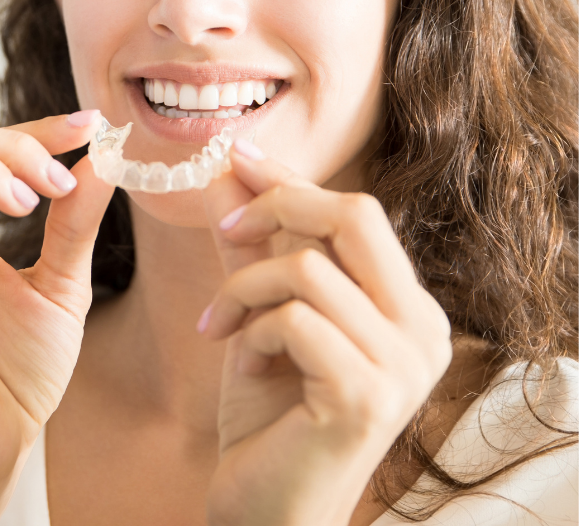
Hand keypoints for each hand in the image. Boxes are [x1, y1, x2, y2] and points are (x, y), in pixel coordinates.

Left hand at [199, 142, 451, 525]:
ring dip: (243, 287)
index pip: (356, 212)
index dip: (291, 179)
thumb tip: (228, 169)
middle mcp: (424, 329)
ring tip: (221, 324)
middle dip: (277, 205)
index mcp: (407, 305)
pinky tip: (240, 362)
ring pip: (308, 267)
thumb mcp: (258, 310)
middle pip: (354, 214)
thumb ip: (250, 243)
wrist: (267, 507)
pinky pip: (293, 318)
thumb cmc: (270, 410)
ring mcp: (404, 365)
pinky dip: (250, 329)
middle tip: (225, 230)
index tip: (236, 155)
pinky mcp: (368, 395)